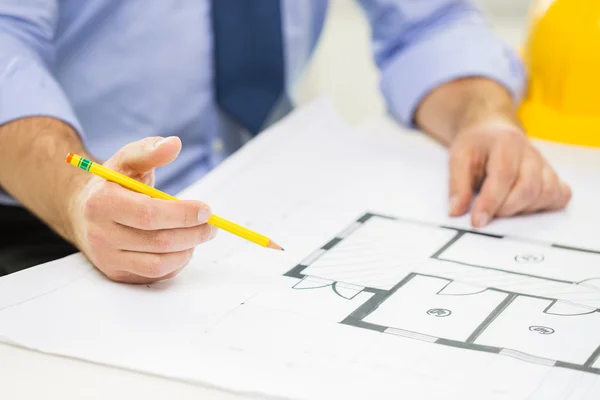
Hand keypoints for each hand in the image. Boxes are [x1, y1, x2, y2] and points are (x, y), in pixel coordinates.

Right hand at [68, 136, 216, 283]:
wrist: (82, 211)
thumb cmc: (113, 183)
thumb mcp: (126, 160)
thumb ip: (149, 151)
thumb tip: (174, 143)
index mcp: (101, 203)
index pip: (149, 214)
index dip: (182, 214)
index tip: (206, 210)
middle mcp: (100, 234)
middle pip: (158, 241)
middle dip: (193, 233)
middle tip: (212, 225)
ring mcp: (107, 258)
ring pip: (159, 264)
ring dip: (188, 250)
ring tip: (199, 234)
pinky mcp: (116, 273)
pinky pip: (155, 275)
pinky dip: (176, 263)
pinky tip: (183, 247)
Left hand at [448, 118, 571, 226]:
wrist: (492, 129)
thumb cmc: (476, 144)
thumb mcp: (458, 157)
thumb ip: (457, 185)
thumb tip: (456, 211)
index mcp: (507, 142)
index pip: (504, 175)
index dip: (491, 201)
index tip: (477, 221)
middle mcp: (530, 152)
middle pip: (529, 187)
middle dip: (506, 208)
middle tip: (486, 213)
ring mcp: (544, 164)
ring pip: (546, 193)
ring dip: (522, 209)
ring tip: (501, 206)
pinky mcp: (552, 175)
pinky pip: (560, 194)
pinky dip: (545, 205)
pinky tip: (524, 205)